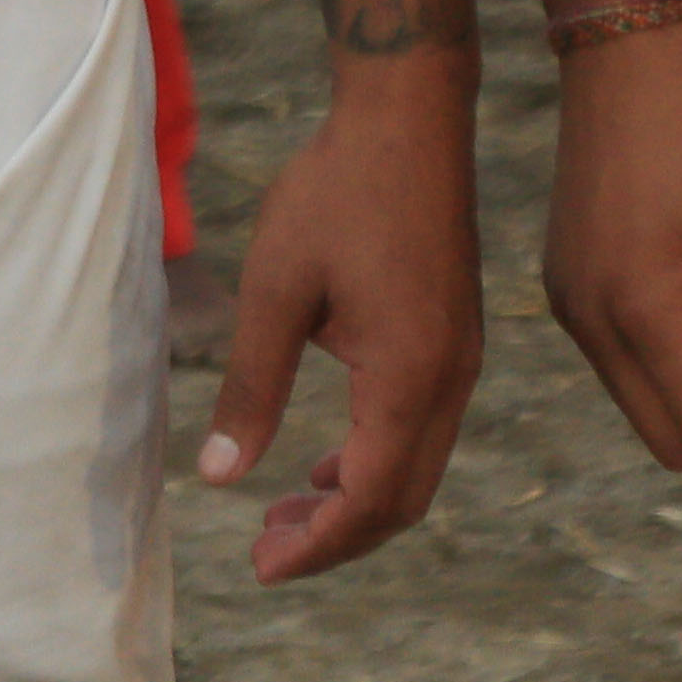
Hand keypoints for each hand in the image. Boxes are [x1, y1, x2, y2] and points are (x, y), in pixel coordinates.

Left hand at [200, 55, 480, 580]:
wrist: (410, 116)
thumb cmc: (337, 191)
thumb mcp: (275, 288)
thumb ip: (251, 386)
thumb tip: (220, 477)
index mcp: (408, 374)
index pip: (367, 498)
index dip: (315, 545)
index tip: (258, 565)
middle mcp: (449, 379)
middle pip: (400, 501)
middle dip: (335, 539)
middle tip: (262, 550)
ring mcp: (461, 360)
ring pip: (416, 470)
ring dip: (355, 503)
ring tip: (283, 512)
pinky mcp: (455, 340)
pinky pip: (423, 431)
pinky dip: (375, 462)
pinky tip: (324, 458)